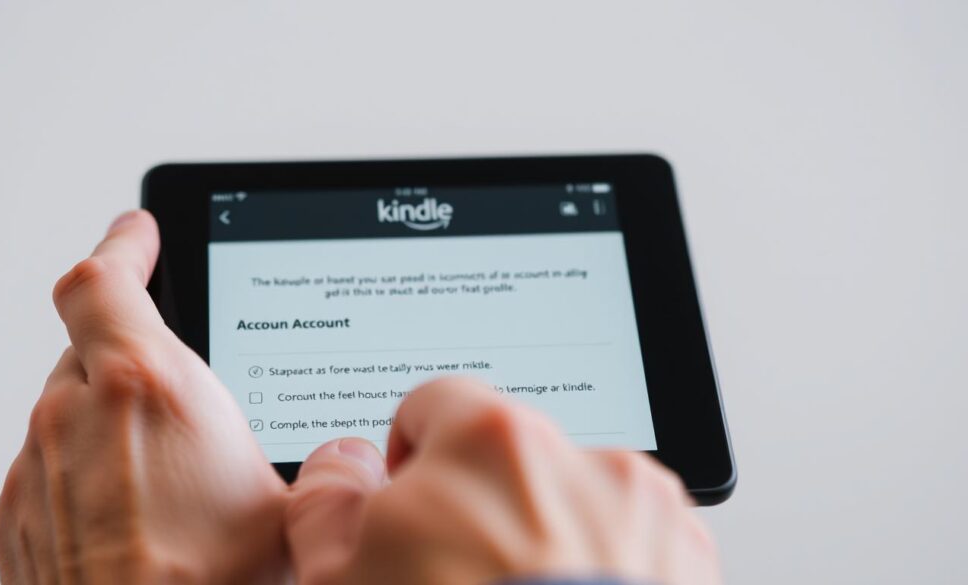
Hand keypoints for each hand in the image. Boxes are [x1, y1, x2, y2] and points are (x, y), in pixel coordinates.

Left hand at [0, 211, 288, 583]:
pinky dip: (85, 466)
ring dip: (109, 415)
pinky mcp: (18, 516)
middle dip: (131, 350)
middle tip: (178, 387)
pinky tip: (131, 512)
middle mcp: (75, 418)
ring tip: (163, 471)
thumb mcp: (284, 505)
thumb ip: (303, 458)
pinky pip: (50, 462)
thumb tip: (338, 458)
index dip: (123, 244)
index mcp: (149, 390)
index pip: (104, 279)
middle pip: (90, 345)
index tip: (140, 231)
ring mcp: (38, 469)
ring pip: (68, 406)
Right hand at [286, 377, 721, 584]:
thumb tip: (338, 467)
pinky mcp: (687, 557)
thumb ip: (327, 506)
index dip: (412, 458)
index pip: (436, 404)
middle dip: (483, 504)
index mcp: (490, 443)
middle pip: (511, 457)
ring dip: (550, 537)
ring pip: (573, 499)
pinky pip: (632, 540)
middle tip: (462, 579)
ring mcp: (642, 510)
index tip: (411, 507)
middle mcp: (578, 457)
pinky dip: (608, 568)